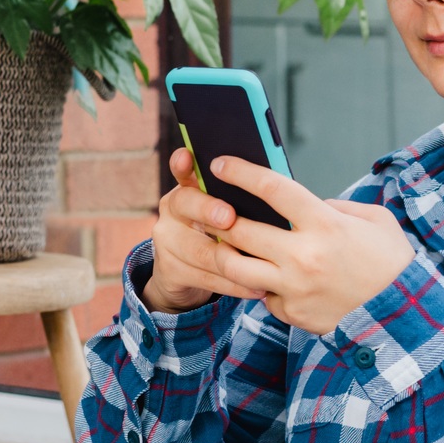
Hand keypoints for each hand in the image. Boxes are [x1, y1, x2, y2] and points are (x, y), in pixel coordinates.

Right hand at [141, 149, 267, 312]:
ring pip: (199, 248)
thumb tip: (277, 185)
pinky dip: (234, 283)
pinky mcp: (169, 270)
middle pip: (186, 204)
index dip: (182, 163)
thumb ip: (241, 199)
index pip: (182, 169)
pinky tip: (257, 286)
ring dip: (233, 257)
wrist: (189, 276)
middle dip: (209, 210)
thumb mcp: (228, 212)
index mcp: (188, 188)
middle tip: (229, 217)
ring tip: (262, 261)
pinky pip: (205, 277)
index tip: (187, 156)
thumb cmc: (223, 235)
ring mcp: (166, 241)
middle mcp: (171, 210)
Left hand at [196, 156, 416, 334]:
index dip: (241, 173)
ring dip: (224, 252)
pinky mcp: (292, 313)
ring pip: (235, 266)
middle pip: (240, 230)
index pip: (273, 189)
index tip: (221, 163)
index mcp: (326, 224)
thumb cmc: (390, 262)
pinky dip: (261, 284)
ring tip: (224, 244)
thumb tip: (306, 205)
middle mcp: (304, 256)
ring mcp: (295, 287)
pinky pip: (262, 295)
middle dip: (217, 216)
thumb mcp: (374, 220)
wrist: (402, 315)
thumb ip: (337, 207)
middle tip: (210, 209)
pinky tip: (267, 277)